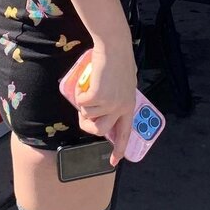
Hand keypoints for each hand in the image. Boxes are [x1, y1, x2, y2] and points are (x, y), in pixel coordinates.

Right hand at [75, 42, 136, 165]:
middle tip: (84, 116)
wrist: (114, 47)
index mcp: (130, 105)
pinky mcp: (98, 96)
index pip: (125, 133)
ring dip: (83, 107)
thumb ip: (120, 96)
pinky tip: (84, 84)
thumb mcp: (125, 83)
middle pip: (100, 131)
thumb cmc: (119, 60)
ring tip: (86, 92)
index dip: (119, 149)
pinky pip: (82, 103)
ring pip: (88, 116)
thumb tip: (110, 103)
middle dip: (88, 126)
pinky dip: (79, 95)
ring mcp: (110, 103)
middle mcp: (121, 107)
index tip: (113, 162)